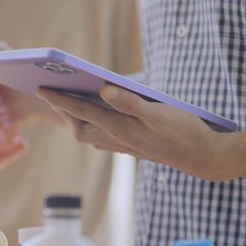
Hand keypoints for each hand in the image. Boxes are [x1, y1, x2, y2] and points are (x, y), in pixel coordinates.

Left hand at [37, 85, 232, 180]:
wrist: (204, 158)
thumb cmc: (185, 132)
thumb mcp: (160, 112)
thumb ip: (131, 102)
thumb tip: (103, 89)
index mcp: (121, 128)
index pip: (82, 112)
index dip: (60, 100)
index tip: (41, 88)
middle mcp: (119, 139)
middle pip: (80, 128)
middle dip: (63, 112)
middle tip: (50, 94)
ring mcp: (127, 147)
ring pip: (91, 136)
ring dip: (76, 121)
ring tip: (67, 106)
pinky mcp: (136, 149)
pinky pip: (105, 140)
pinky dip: (94, 129)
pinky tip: (97, 123)